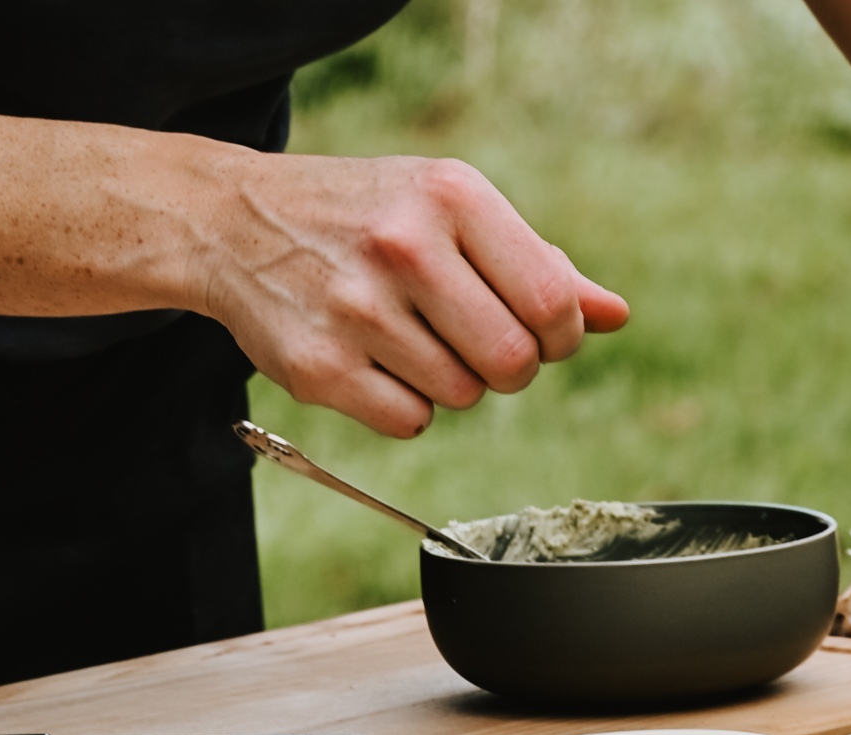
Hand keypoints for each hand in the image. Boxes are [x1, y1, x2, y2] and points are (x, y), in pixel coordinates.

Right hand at [197, 153, 628, 436]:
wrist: (235, 221)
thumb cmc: (366, 214)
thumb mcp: (450, 209)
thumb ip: (537, 263)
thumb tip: (615, 316)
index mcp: (452, 196)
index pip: (552, 303)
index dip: (560, 337)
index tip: (535, 330)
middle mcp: (404, 247)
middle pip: (512, 364)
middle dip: (507, 368)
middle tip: (473, 343)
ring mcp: (356, 310)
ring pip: (461, 398)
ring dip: (450, 384)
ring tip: (410, 339)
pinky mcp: (318, 367)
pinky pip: (409, 421)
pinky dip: (404, 407)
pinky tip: (374, 363)